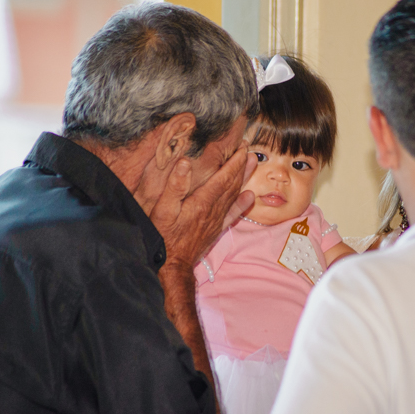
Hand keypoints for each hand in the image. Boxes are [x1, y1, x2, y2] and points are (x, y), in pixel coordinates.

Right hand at [151, 147, 256, 268]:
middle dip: (240, 166)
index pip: (223, 177)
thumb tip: (184, 163)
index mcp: (202, 202)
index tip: (241, 147)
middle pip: (232, 184)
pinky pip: (232, 214)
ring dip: (243, 178)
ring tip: (251, 164)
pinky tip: (249, 196)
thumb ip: (175, 186)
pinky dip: (242, 204)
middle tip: (248, 150)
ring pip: (234, 195)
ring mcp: (216, 220)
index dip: (233, 162)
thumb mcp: (163, 209)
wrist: (173, 265)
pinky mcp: (215, 230)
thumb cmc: (164, 236)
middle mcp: (213, 210)